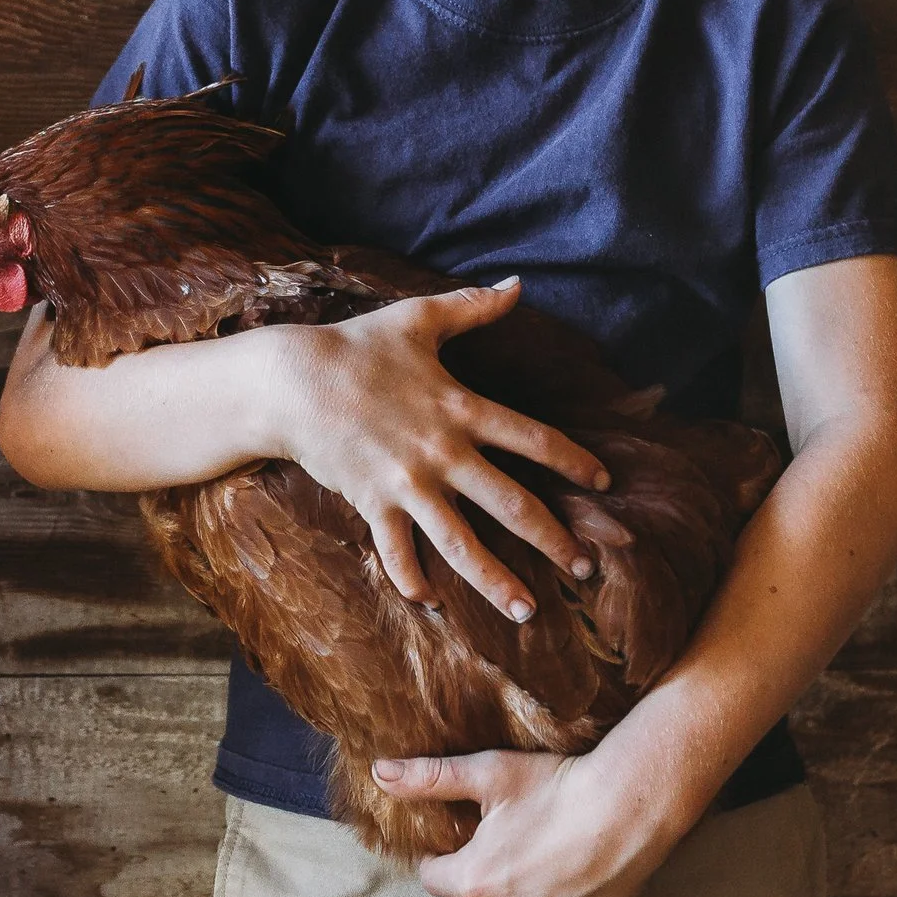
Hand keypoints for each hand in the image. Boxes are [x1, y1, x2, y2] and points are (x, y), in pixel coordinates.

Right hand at [268, 279, 607, 617]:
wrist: (293, 381)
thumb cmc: (357, 346)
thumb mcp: (418, 318)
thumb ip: (473, 306)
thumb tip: (518, 285)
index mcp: (461, 409)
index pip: (533, 439)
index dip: (573, 461)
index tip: (603, 483)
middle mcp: (443, 454)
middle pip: (512, 505)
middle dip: (553, 539)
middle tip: (583, 567)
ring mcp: (408, 485)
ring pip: (462, 544)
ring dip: (496, 581)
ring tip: (526, 611)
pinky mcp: (373, 503)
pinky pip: (396, 552)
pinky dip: (412, 579)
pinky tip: (430, 603)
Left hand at [373, 747, 678, 896]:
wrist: (629, 809)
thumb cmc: (557, 786)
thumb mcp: (488, 773)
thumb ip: (429, 778)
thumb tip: (379, 772)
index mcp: (475, 878)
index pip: (432, 880)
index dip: (436, 860)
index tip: (445, 847)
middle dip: (456, 888)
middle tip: (469, 864)